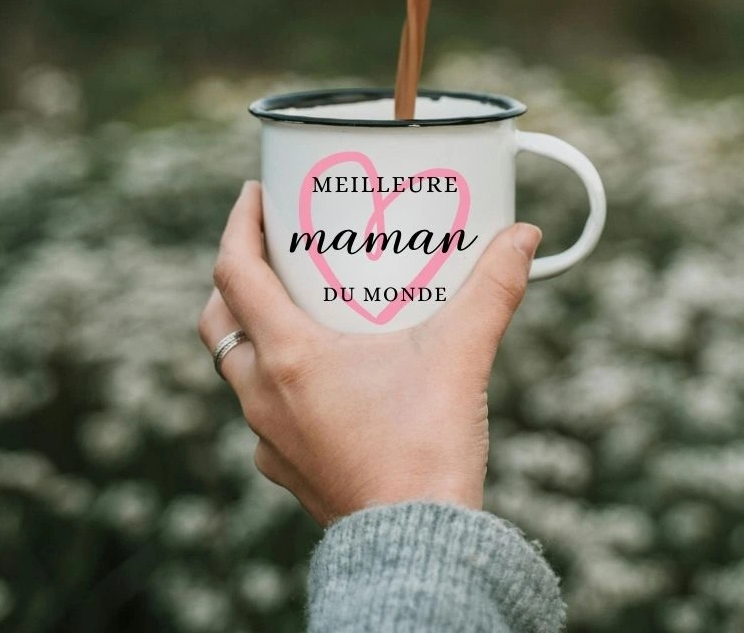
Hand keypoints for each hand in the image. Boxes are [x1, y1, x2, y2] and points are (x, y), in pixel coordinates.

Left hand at [197, 181, 540, 525]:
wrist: (417, 547)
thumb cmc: (426, 451)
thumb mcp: (461, 354)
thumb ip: (493, 289)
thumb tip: (523, 236)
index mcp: (290, 357)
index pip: (235, 273)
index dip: (239, 225)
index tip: (254, 195)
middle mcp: (265, 396)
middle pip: (220, 321)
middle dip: (235, 277)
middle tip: (272, 250)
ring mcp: (271, 437)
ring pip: (238, 370)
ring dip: (256, 331)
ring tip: (301, 308)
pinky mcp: (290, 469)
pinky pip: (266, 413)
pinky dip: (281, 382)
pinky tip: (323, 380)